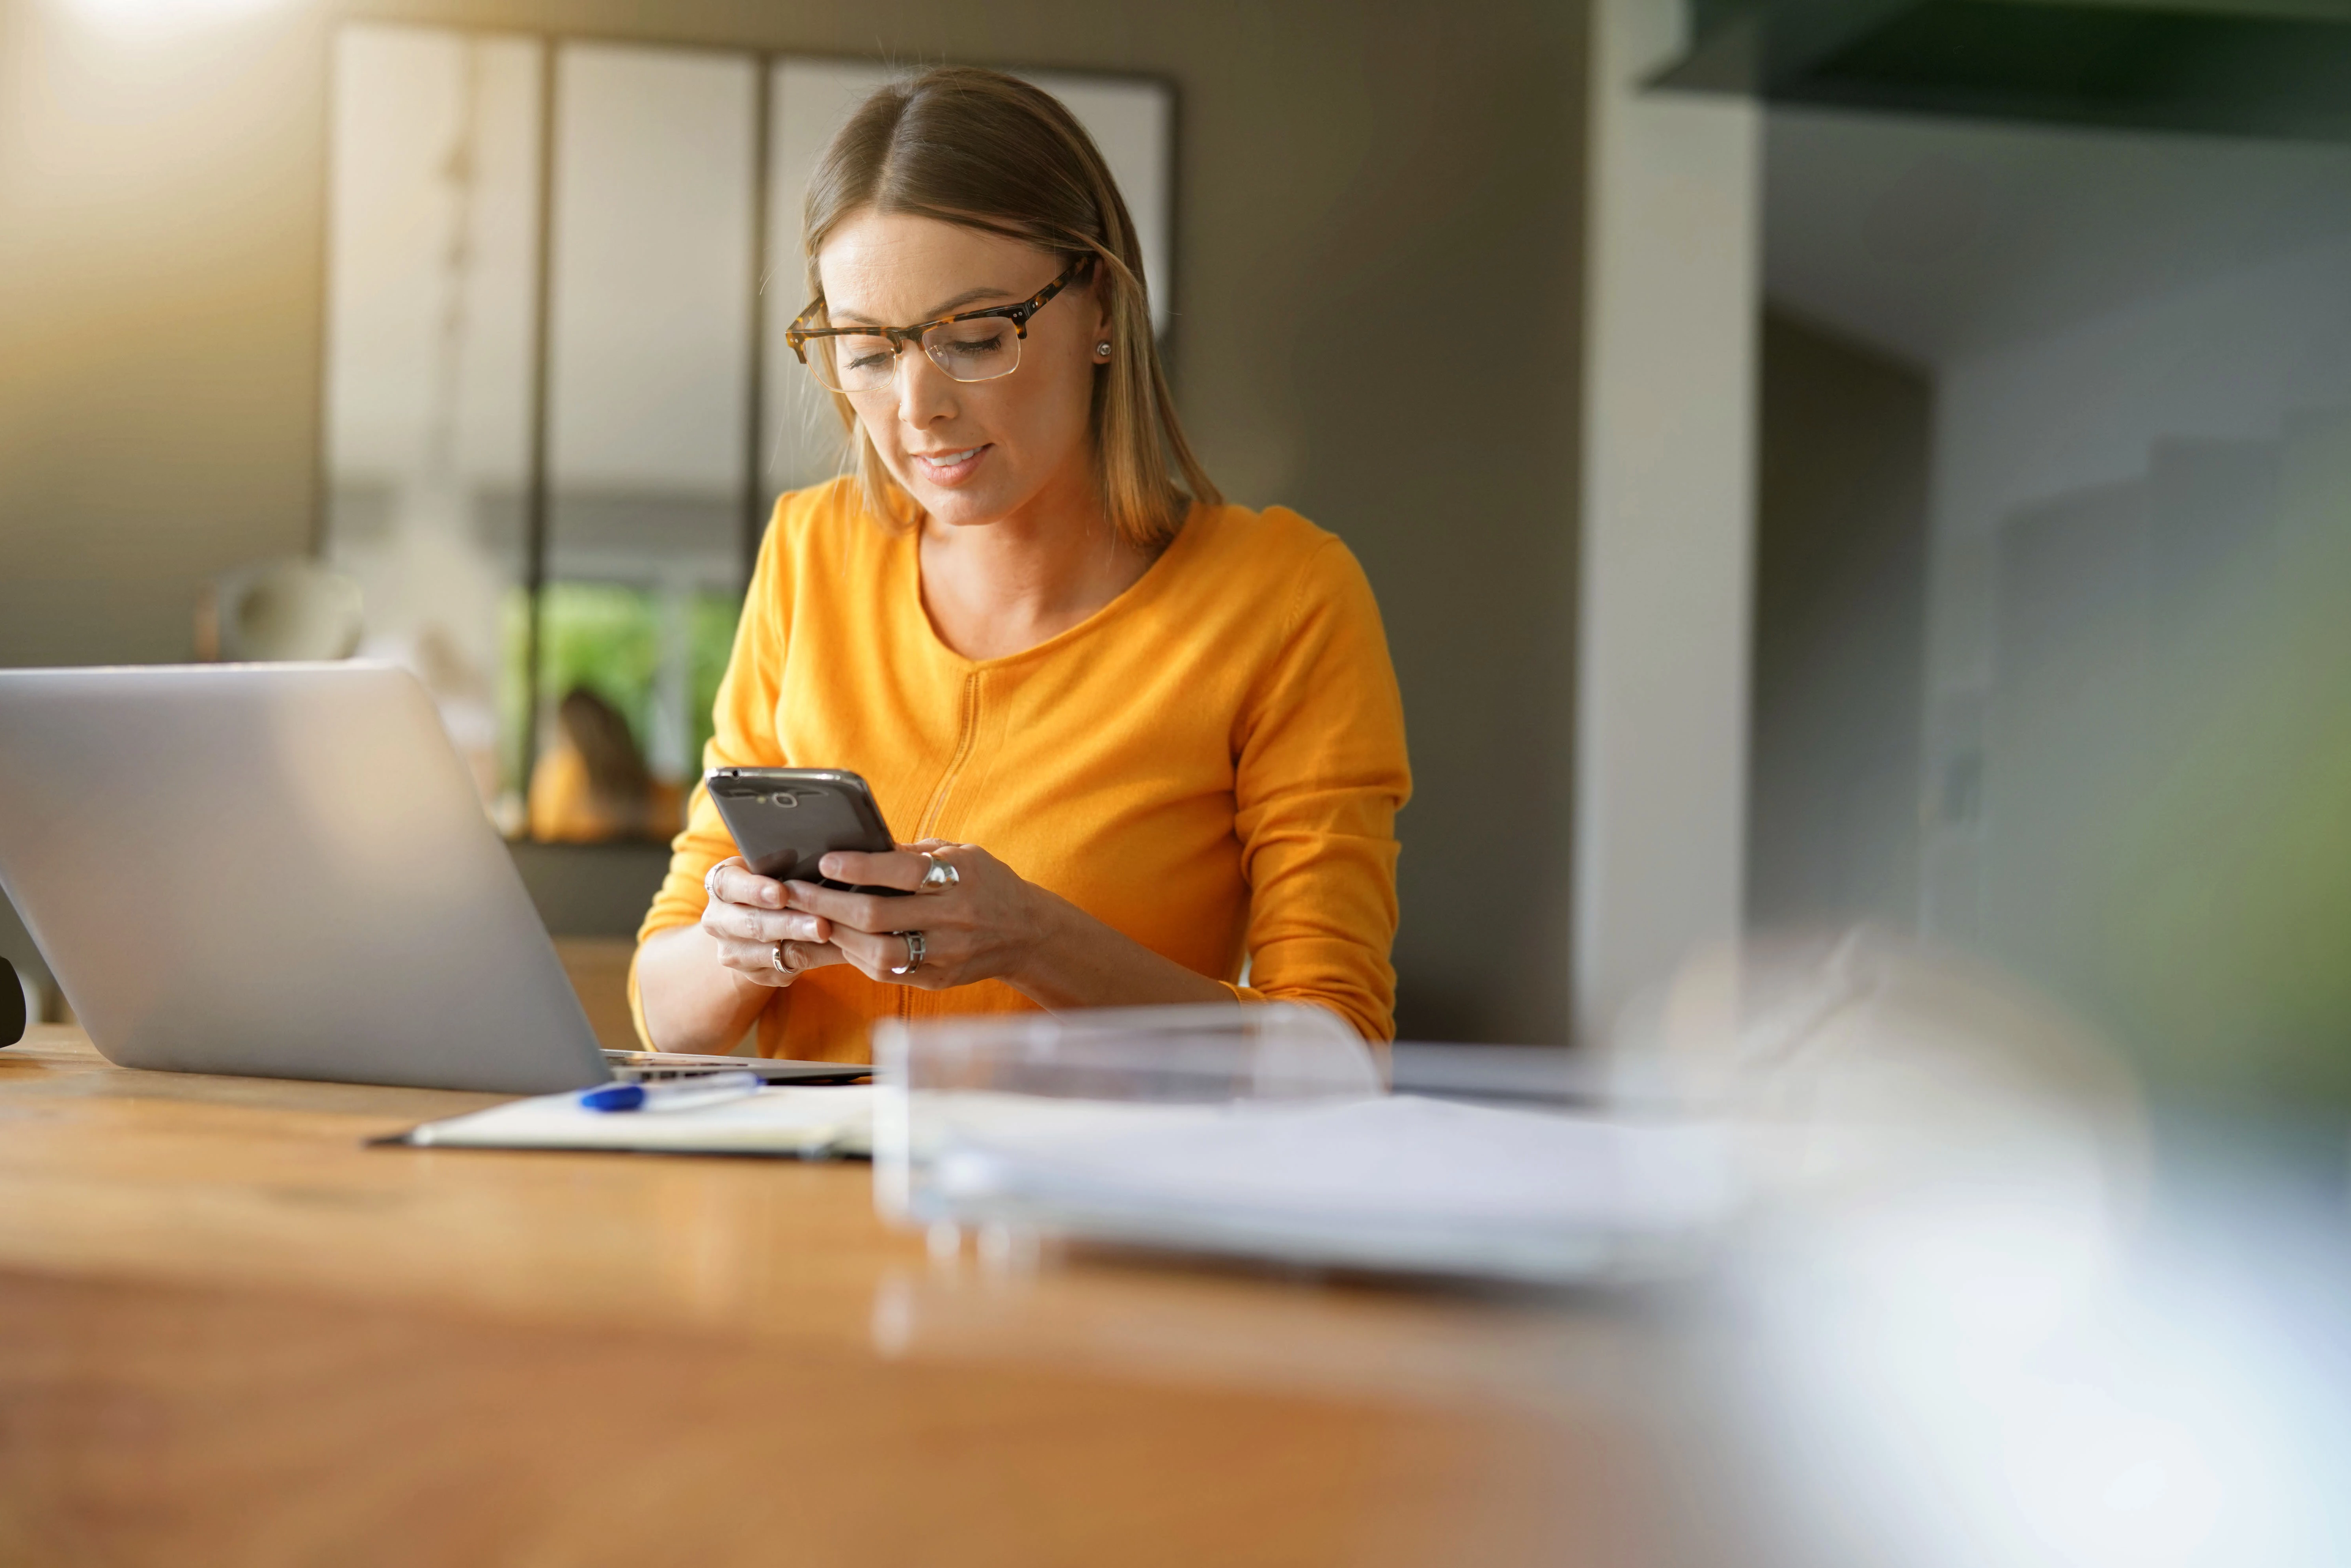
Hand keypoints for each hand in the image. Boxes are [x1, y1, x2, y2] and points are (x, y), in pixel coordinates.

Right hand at [699, 856, 846, 988]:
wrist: (752, 925)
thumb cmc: (772, 882)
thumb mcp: (769, 868)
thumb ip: (784, 865)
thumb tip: (827, 858)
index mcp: (720, 884)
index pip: (729, 884)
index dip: (755, 890)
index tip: (782, 893)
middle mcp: (718, 920)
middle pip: (753, 924)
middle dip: (789, 924)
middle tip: (821, 924)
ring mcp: (732, 951)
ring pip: (769, 952)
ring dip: (803, 945)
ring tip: (831, 939)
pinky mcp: (753, 975)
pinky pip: (784, 970)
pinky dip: (813, 960)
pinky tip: (837, 951)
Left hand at [780, 841, 1046, 989]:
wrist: (1026, 932)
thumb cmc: (984, 884)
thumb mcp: (960, 854)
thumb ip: (914, 853)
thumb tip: (860, 845)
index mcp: (959, 877)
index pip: (903, 872)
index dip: (860, 867)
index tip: (826, 861)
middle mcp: (953, 917)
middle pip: (879, 916)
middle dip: (829, 903)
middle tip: (795, 891)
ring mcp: (946, 952)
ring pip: (879, 952)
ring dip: (838, 936)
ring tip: (812, 919)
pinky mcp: (939, 978)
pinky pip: (888, 972)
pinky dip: (858, 957)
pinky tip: (840, 940)